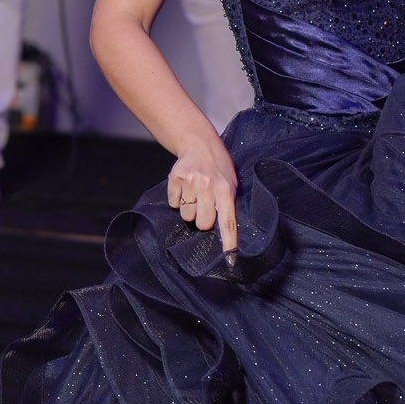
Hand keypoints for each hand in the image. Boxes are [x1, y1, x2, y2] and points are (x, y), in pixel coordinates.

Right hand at [167, 135, 238, 251]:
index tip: (230, 259)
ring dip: (190, 209)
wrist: (199, 144)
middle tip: (206, 206)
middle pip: (202, 224)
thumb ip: (227, 205)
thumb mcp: (231, 183)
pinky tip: (186, 188)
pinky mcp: (175, 178)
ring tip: (196, 194)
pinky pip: (173, 204)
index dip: (229, 242)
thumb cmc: (219, 169)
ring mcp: (190, 182)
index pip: (228, 222)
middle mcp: (208, 186)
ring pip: (186, 216)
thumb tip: (224, 234)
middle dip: (203, 220)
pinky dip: (178, 199)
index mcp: (225, 190)